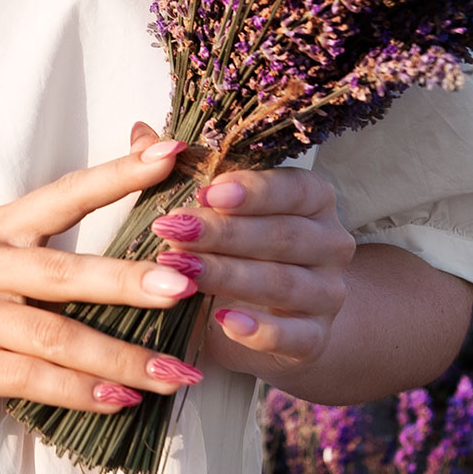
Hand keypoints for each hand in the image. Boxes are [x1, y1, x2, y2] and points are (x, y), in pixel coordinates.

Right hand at [0, 134, 204, 424]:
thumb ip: (54, 236)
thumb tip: (125, 192)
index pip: (66, 194)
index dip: (118, 173)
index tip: (173, 153)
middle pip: (64, 272)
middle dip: (129, 279)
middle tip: (188, 284)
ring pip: (54, 337)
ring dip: (120, 358)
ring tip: (175, 373)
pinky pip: (28, 381)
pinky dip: (79, 392)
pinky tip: (122, 403)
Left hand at [151, 163, 355, 382]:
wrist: (282, 320)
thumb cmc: (243, 252)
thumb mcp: (218, 212)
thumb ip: (184, 174)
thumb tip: (141, 134)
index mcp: (314, 202)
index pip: (294, 189)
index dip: (253, 189)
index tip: (205, 190)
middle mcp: (331, 244)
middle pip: (283, 235)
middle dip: (224, 233)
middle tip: (173, 231)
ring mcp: (328, 293)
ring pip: (284, 283)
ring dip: (229, 276)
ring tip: (180, 271)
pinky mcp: (316, 339)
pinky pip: (295, 336)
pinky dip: (261, 331)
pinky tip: (223, 321)